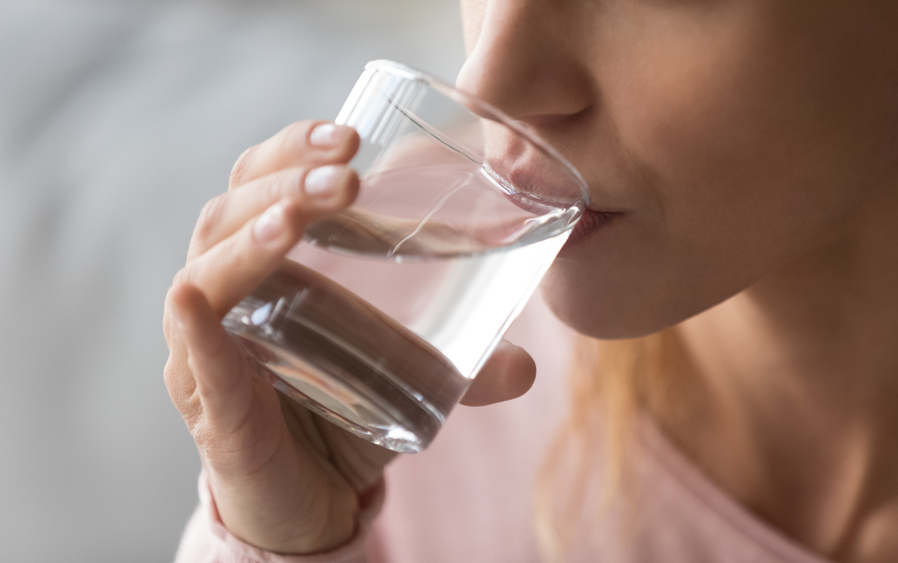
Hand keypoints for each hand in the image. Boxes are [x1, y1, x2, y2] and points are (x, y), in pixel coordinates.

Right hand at [162, 121, 536, 553]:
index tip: (351, 135)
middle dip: (285, 180)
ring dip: (251, 236)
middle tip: (345, 170)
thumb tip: (527, 365)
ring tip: (298, 217)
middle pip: (230, 212)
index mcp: (267, 265)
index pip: (261, 182)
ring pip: (206, 272)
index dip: (295, 149)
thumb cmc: (344, 414)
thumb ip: (465, 367)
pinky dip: (196, 330)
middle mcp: (227, 296)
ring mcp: (208, 351)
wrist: (309, 500)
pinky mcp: (212, 409)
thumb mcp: (409, 376)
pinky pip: (195, 362)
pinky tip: (196, 302)